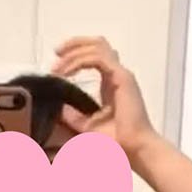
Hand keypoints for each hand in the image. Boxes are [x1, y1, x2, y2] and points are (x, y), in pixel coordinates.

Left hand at [52, 36, 157, 163]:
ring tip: (58, 66)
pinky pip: (98, 59)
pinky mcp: (121, 78)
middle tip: (56, 52)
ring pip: (97, 47)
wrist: (135, 148)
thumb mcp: (88, 127)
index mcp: (111, 83)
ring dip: (74, 52)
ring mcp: (121, 74)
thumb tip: (60, 109)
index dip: (77, 53)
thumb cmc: (119, 141)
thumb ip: (74, 117)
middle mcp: (117, 75)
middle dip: (75, 43)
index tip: (57, 64)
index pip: (96, 56)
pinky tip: (67, 72)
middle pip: (98, 43)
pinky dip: (80, 61)